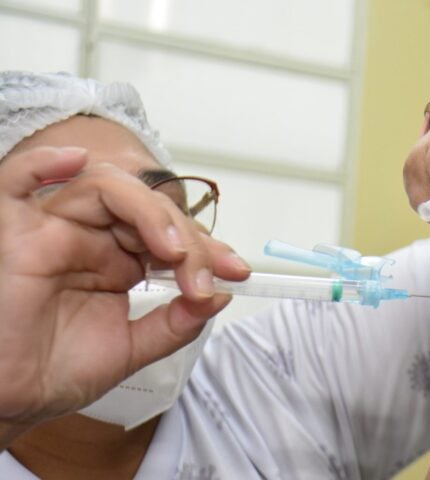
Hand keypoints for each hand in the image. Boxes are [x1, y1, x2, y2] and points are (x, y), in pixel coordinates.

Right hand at [0, 147, 248, 445]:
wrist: (13, 404)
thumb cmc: (58, 375)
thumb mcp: (134, 350)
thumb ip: (176, 323)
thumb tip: (220, 294)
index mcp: (117, 261)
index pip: (169, 234)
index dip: (207, 248)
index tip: (236, 273)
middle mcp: (89, 239)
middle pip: (148, 208)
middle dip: (190, 238)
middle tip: (207, 276)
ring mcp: (53, 231)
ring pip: (106, 188)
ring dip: (150, 211)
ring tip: (174, 251)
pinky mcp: (15, 234)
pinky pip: (15, 181)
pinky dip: (42, 163)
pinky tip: (73, 160)